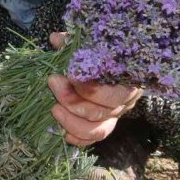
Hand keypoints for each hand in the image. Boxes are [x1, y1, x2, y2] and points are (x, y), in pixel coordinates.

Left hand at [47, 32, 142, 146]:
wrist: (111, 63)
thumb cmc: (99, 52)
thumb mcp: (89, 44)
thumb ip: (74, 42)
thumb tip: (56, 39)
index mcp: (126, 79)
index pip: (113, 91)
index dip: (91, 88)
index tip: (69, 74)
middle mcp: (124, 101)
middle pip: (102, 111)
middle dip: (73, 100)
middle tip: (53, 83)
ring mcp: (115, 116)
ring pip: (99, 129)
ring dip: (72, 122)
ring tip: (54, 109)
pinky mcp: (106, 126)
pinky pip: (94, 140)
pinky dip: (79, 139)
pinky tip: (63, 133)